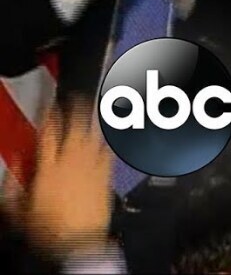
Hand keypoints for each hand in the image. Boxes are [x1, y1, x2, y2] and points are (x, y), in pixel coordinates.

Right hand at [5, 102, 112, 257]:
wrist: (79, 242)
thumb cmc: (49, 228)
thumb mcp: (19, 208)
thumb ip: (14, 184)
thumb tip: (14, 166)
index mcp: (48, 167)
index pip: (48, 132)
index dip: (50, 115)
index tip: (52, 105)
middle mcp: (72, 161)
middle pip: (76, 125)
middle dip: (77, 107)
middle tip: (78, 95)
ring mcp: (93, 166)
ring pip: (94, 134)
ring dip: (95, 118)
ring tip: (96, 105)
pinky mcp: (108, 175)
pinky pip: (110, 151)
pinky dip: (109, 140)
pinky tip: (110, 133)